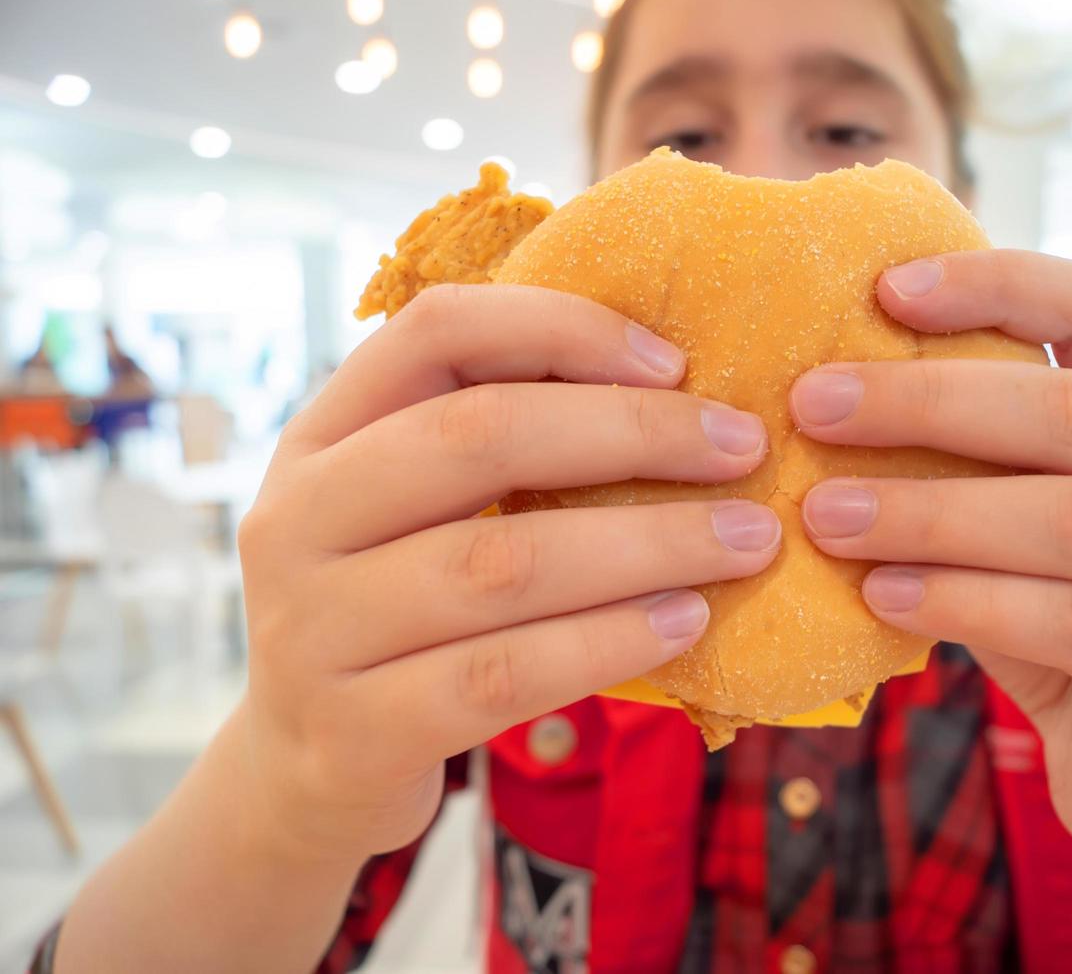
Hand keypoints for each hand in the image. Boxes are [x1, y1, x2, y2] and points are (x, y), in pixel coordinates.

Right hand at [237, 284, 779, 863]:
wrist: (300, 773)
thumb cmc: (396, 617)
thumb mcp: (410, 515)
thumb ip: (491, 449)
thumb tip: (675, 390)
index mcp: (321, 437)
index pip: (434, 332)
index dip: (561, 329)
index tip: (675, 363)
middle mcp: (296, 519)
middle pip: (477, 437)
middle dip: (633, 433)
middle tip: (744, 449)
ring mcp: (311, 631)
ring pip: (501, 564)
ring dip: (647, 544)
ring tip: (744, 541)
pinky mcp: (353, 733)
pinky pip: (503, 675)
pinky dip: (607, 643)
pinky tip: (684, 623)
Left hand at [790, 251, 1071, 857]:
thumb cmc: (1057, 622)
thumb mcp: (1015, 524)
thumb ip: (966, 462)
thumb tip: (823, 399)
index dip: (998, 284)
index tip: (886, 290)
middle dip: (931, 403)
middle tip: (814, 410)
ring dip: (935, 513)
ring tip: (827, 518)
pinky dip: (968, 603)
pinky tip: (884, 600)